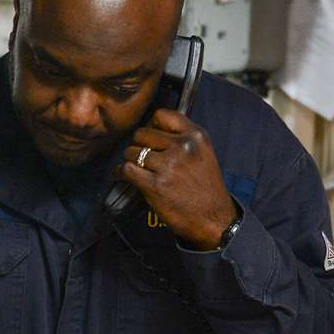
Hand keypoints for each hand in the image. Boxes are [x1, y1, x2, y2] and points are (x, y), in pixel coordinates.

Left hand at [112, 108, 238, 249]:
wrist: (213, 218)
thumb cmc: (206, 188)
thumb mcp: (203, 153)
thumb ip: (182, 138)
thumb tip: (151, 128)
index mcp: (196, 136)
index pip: (162, 115)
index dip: (151, 125)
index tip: (149, 136)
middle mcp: (182, 147)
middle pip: (142, 133)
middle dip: (138, 144)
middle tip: (141, 156)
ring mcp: (168, 165)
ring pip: (132, 151)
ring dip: (130, 160)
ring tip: (136, 169)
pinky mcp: (155, 185)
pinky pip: (126, 169)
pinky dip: (120, 173)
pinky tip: (121, 176)